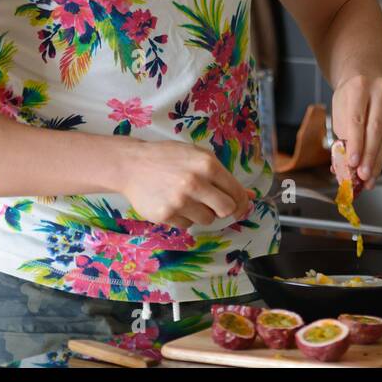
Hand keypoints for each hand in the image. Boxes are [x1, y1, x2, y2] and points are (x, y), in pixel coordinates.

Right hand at [118, 139, 249, 228]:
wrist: (131, 165)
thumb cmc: (168, 157)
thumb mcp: (197, 156)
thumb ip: (222, 176)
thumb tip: (250, 196)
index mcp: (207, 164)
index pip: (236, 192)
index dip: (241, 202)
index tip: (239, 206)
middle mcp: (195, 182)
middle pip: (226, 210)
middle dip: (223, 210)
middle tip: (215, 205)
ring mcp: (180, 201)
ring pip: (207, 220)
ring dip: (202, 213)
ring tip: (187, 199)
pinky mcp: (166, 215)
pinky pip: (187, 225)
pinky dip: (184, 217)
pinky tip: (172, 203)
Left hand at [329, 76, 381, 192]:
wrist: (364, 77)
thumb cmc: (349, 97)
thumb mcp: (339, 110)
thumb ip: (342, 135)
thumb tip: (342, 166)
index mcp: (359, 86)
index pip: (357, 118)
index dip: (356, 142)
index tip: (353, 162)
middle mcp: (379, 90)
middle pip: (376, 128)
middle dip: (369, 155)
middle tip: (363, 175)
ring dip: (378, 160)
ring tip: (369, 178)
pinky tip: (375, 168)